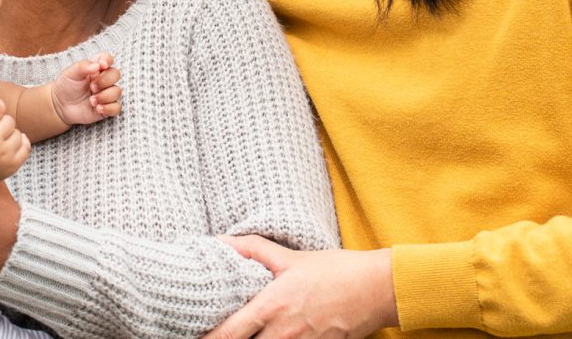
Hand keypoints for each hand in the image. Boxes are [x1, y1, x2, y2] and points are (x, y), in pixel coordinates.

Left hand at [52, 52, 122, 124]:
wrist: (60, 106)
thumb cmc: (66, 86)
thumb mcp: (70, 73)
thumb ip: (83, 66)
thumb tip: (97, 65)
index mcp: (95, 68)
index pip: (108, 59)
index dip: (108, 60)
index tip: (102, 65)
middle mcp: (103, 80)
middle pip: (115, 74)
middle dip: (105, 81)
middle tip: (92, 87)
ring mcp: (106, 94)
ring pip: (117, 91)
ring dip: (105, 96)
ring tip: (91, 100)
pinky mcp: (107, 108)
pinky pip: (117, 108)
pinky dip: (109, 108)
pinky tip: (97, 108)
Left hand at [202, 237, 397, 338]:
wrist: (379, 288)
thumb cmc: (335, 270)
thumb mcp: (290, 257)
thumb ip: (253, 250)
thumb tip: (220, 242)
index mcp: (272, 307)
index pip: (229, 334)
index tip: (193, 337)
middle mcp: (284, 333)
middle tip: (213, 337)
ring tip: (244, 336)